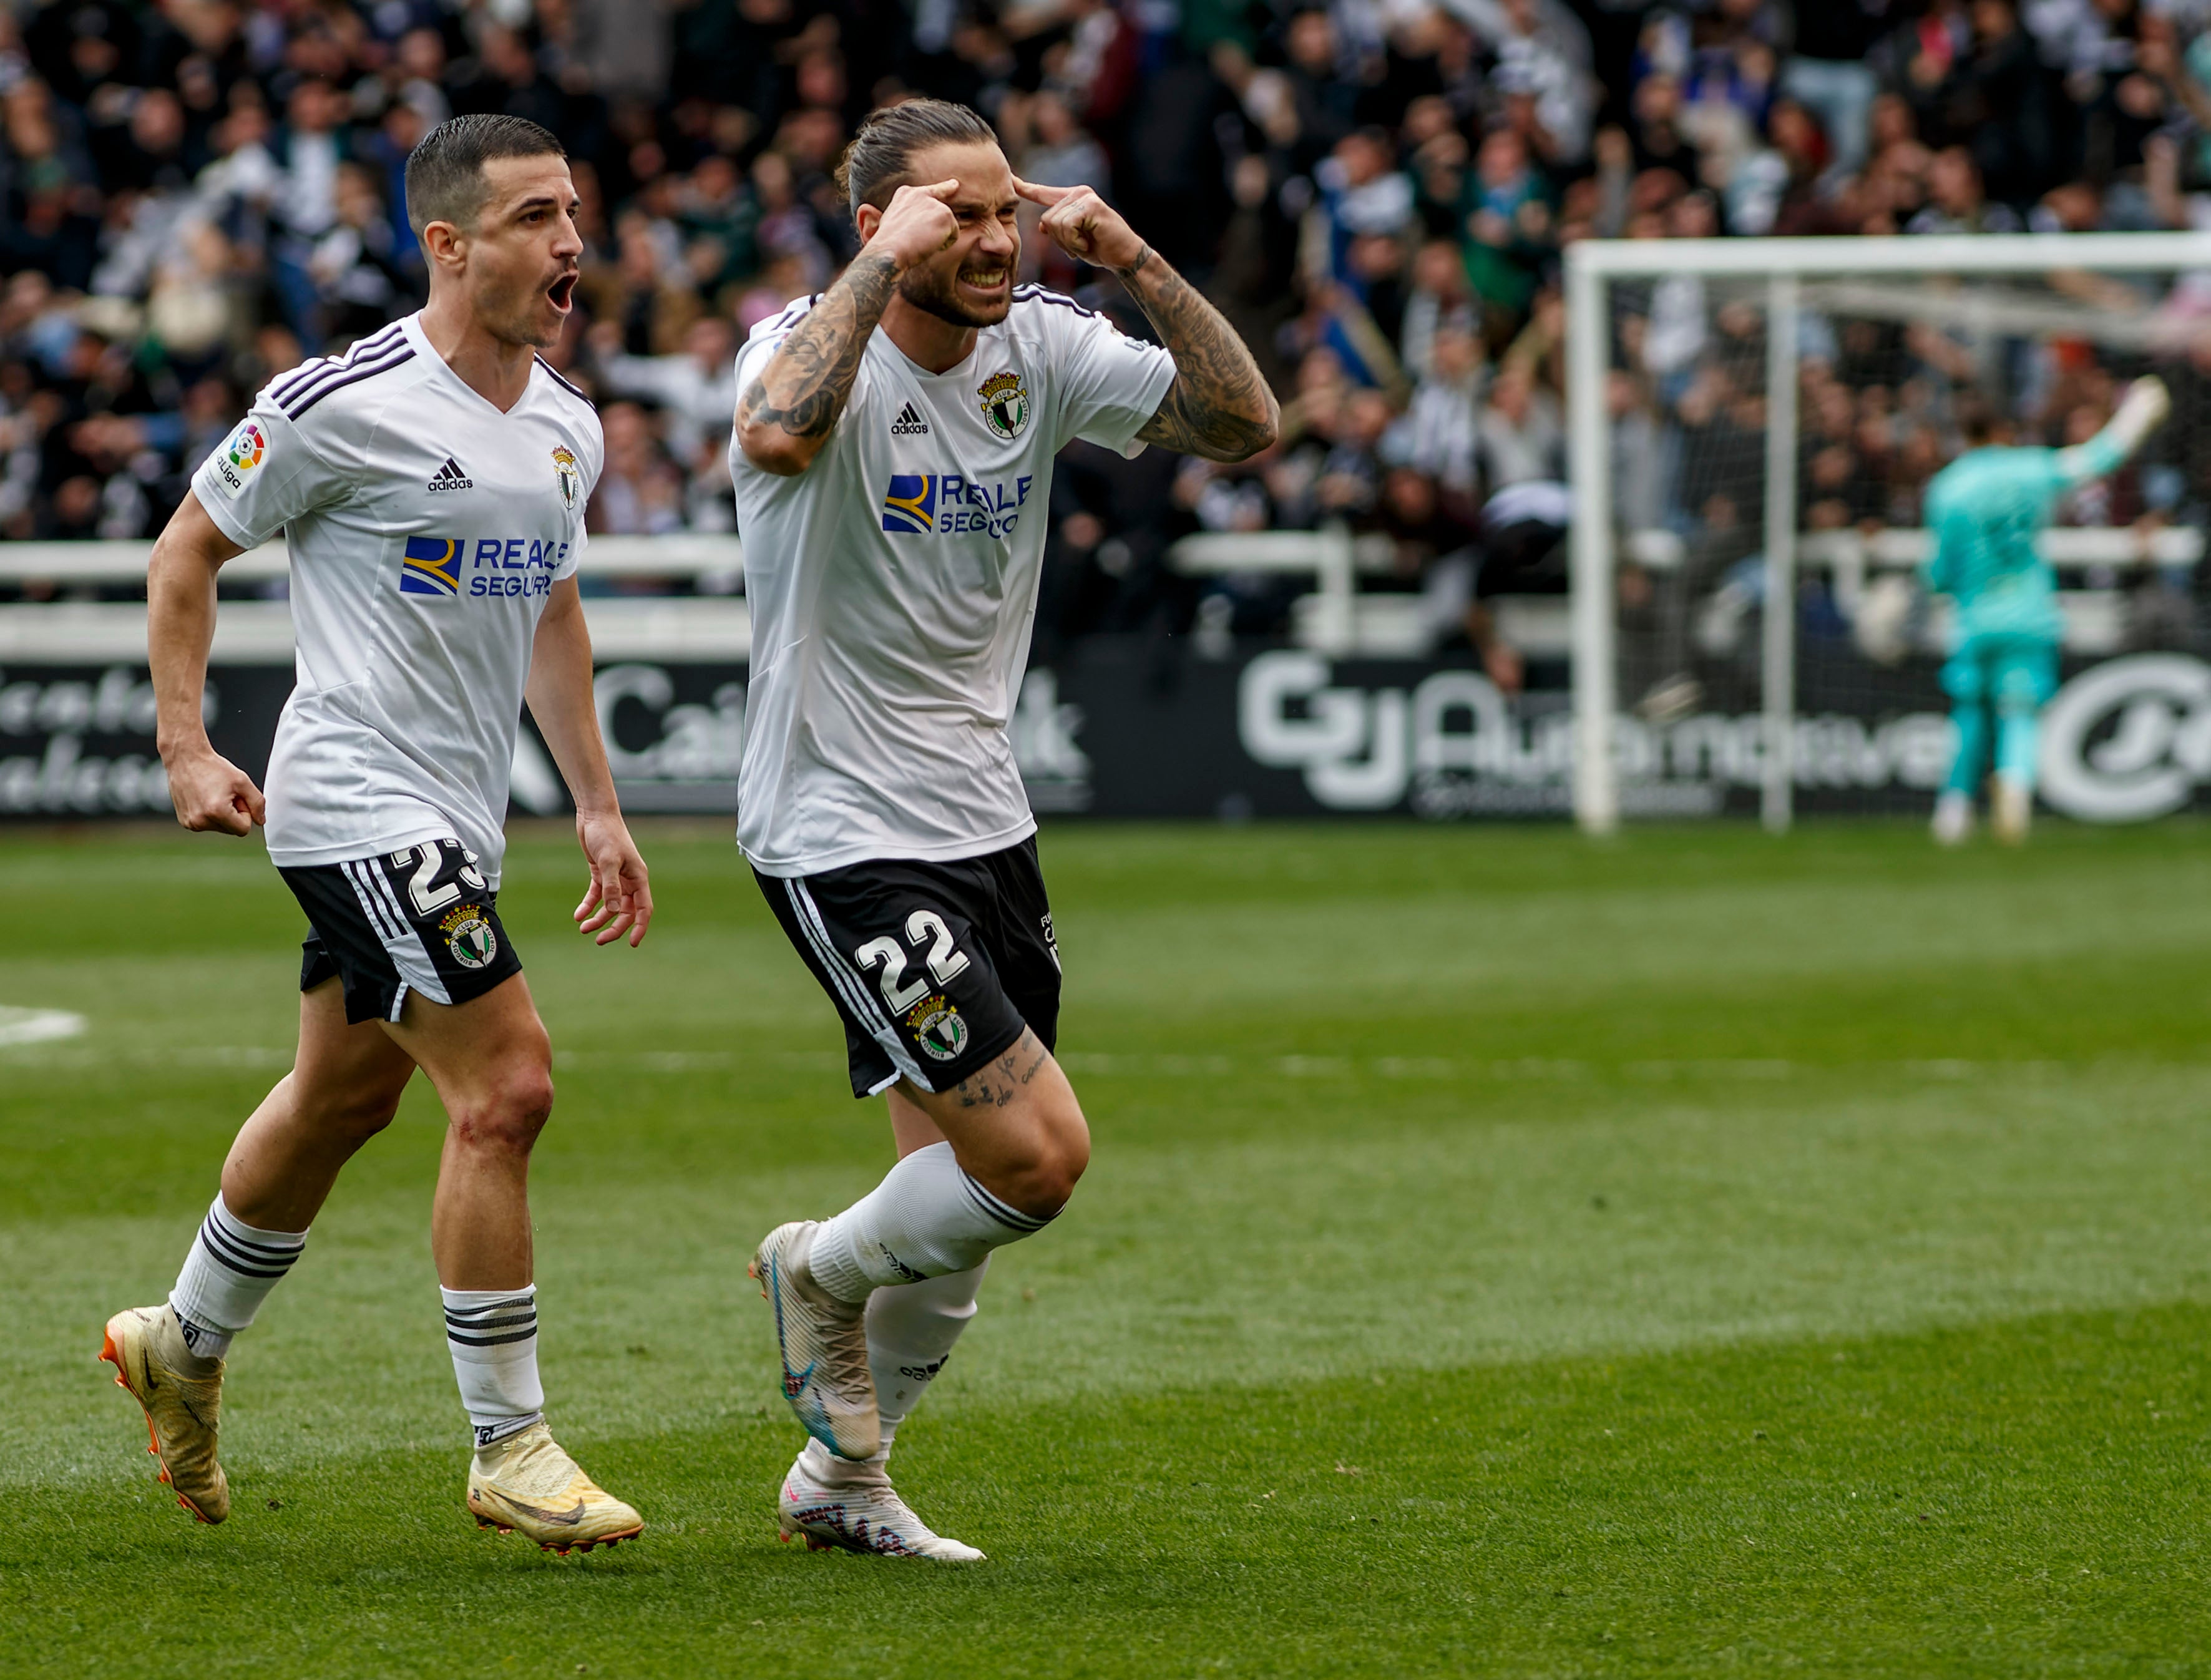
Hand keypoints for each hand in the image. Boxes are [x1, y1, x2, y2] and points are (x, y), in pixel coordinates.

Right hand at [164, 745, 263, 834]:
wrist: (186, 758)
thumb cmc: (212, 767)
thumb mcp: (243, 782)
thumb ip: (257, 803)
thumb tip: (260, 821)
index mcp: (216, 812)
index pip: (244, 829)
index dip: (245, 813)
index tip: (237, 798)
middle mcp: (201, 821)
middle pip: (231, 830)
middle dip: (233, 813)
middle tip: (225, 794)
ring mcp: (190, 823)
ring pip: (220, 828)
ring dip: (222, 814)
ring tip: (214, 794)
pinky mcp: (184, 821)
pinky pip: (207, 824)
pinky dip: (209, 814)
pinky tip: (204, 798)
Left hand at [573, 810, 651, 946]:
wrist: (595, 814)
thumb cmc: (606, 834)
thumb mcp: (607, 861)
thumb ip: (611, 887)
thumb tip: (613, 911)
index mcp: (639, 878)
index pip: (644, 909)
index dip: (640, 927)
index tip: (632, 944)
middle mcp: (630, 880)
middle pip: (626, 912)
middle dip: (614, 928)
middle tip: (599, 940)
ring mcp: (616, 877)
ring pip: (610, 906)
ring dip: (598, 919)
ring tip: (583, 929)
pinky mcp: (601, 873)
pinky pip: (596, 895)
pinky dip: (588, 906)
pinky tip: (578, 915)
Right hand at [864, 179, 961, 270]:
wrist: (891, 250)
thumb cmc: (888, 244)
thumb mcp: (891, 222)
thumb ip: (906, 215)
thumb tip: (908, 221)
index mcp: (905, 194)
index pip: (928, 191)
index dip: (943, 188)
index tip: (954, 184)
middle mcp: (920, 193)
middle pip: (941, 208)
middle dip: (945, 213)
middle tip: (953, 190)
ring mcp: (934, 203)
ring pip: (946, 224)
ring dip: (939, 238)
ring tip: (921, 244)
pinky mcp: (945, 214)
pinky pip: (953, 235)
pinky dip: (945, 244)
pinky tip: (930, 246)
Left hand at [1013, 178, 1146, 270]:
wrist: (1125, 256)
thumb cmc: (1100, 248)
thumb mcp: (1072, 240)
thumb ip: (1057, 229)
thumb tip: (1042, 226)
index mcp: (1071, 198)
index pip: (1042, 193)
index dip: (1024, 188)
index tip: (1008, 179)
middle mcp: (1078, 193)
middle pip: (1047, 218)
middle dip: (1060, 240)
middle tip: (1080, 246)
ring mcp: (1085, 197)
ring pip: (1055, 223)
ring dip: (1068, 243)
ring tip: (1085, 245)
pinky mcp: (1091, 206)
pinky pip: (1067, 226)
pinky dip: (1075, 242)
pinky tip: (1088, 244)